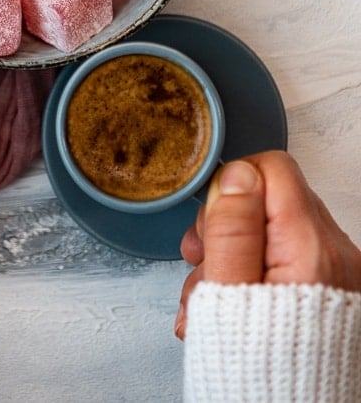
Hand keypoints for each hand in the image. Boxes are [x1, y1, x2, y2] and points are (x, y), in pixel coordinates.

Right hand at [175, 150, 360, 338]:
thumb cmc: (258, 373)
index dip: (230, 186)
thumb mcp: (227, 294)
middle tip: (200, 262)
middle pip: (271, 199)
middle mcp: (337, 256)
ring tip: (210, 300)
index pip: (272, 168)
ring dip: (236, 255)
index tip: (209, 224)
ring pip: (276, 231)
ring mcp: (340, 276)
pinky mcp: (336, 293)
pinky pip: (291, 259)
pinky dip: (258, 273)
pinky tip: (235, 305)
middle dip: (227, 225)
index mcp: (309, 248)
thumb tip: (235, 172)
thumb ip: (232, 227)